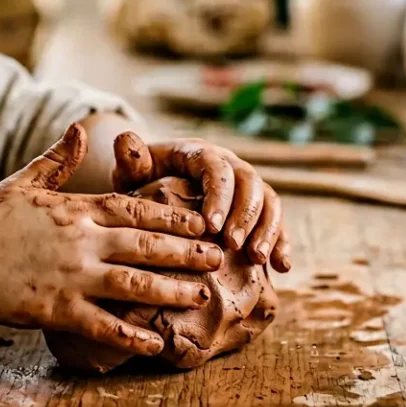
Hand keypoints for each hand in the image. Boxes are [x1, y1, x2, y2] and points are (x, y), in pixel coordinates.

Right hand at [0, 124, 223, 355]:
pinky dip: (132, 335)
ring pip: (135, 285)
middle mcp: (82, 243)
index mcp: (76, 211)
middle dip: (187, 252)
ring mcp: (73, 279)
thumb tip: (81, 130)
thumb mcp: (22, 182)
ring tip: (202, 296)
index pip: (135, 209)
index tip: (202, 219)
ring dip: (171, 290)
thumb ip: (57, 159)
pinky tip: (157, 343)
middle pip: (146, 246)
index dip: (172, 215)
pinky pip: (103, 326)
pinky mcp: (60, 311)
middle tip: (219, 256)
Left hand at [111, 132, 288, 269]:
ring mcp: (246, 187)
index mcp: (201, 154)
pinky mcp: (257, 209)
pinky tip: (281, 267)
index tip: (211, 226)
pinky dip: (281, 241)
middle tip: (232, 246)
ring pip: (269, 201)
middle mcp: (230, 166)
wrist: (158, 188)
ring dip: (267, 229)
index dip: (219, 196)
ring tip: (257, 259)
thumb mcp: (134, 172)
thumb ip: (131, 160)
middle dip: (244, 215)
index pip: (217, 168)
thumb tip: (124, 139)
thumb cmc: (143, 182)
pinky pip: (276, 221)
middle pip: (250, 183)